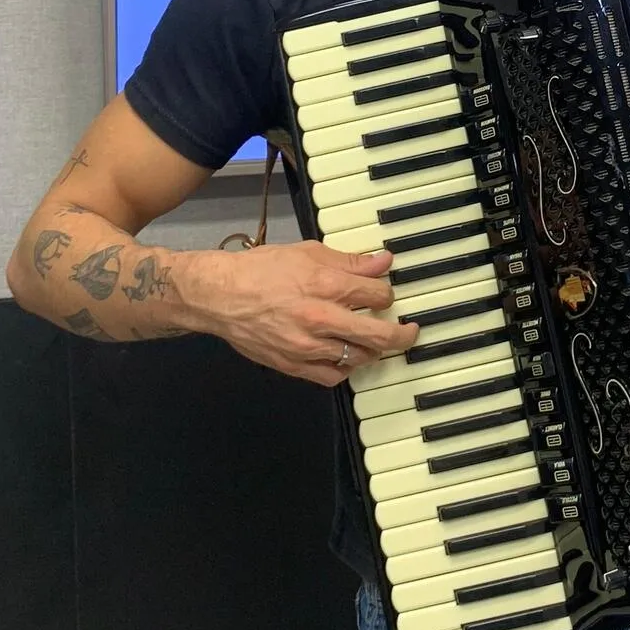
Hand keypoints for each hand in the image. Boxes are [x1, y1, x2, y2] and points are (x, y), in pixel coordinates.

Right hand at [178, 242, 418, 387]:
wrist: (220, 296)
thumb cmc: (261, 270)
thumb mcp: (308, 253)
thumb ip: (349, 262)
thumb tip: (382, 263)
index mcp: (325, 285)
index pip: (378, 294)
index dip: (387, 293)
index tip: (384, 293)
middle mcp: (319, 319)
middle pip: (378, 335)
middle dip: (402, 334)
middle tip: (409, 331)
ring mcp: (307, 347)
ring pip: (358, 357)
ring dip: (372, 349)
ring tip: (373, 340)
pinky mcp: (293, 365)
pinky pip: (333, 376)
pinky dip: (346, 368)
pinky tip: (346, 357)